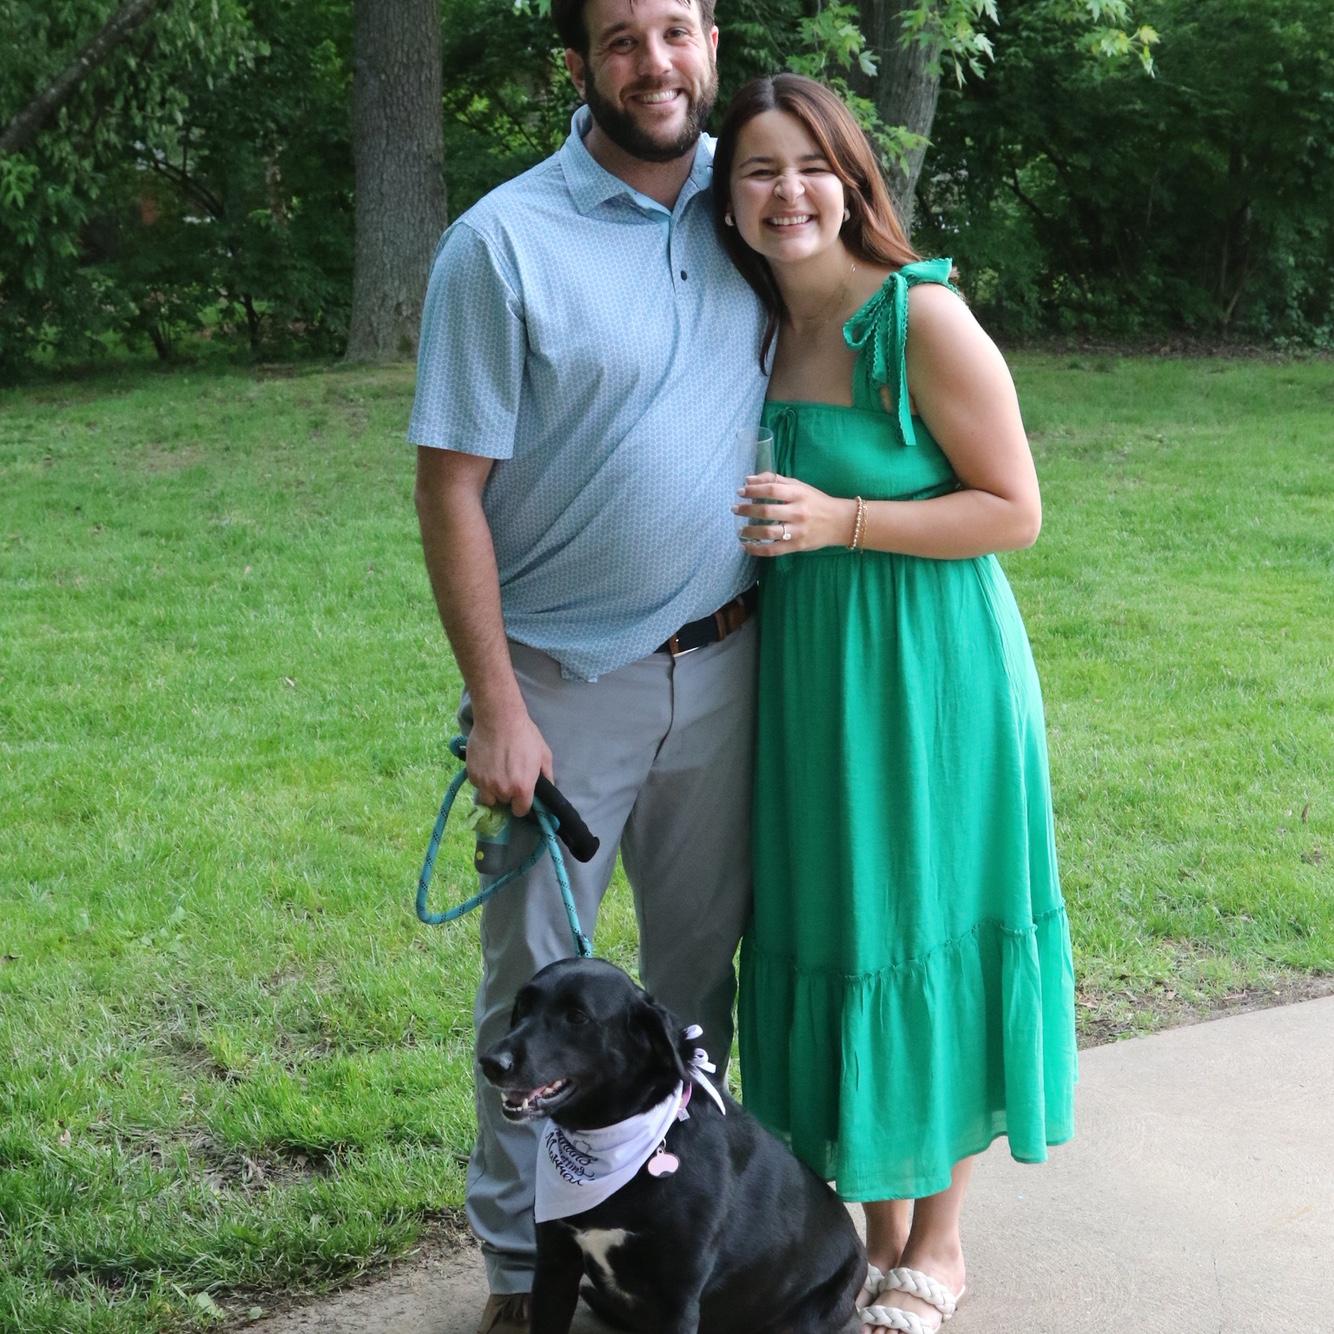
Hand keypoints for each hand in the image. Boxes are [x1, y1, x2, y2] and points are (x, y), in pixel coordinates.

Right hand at [465, 710, 552, 816]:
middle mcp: (503, 790)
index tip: (521, 797)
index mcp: (522, 788)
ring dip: (493, 791)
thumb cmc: (525, 735)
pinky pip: (478, 786)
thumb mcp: (544, 755)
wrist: (499, 718)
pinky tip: (488, 766)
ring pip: (489, 798)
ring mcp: (485, 784)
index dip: (522, 805)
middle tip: (509, 777)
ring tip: (497, 775)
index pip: (520, 811)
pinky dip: (482, 780)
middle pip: (504, 803)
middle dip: (508, 794)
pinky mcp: (472, 775)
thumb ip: (547, 777)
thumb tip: (547, 791)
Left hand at [733, 472, 855, 555]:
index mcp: (798, 494)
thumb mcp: (800, 486)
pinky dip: (757, 549)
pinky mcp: (797, 546)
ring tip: (739, 530)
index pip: (771, 490)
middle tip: (734, 509)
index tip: (740, 492)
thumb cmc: (816, 502)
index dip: (753, 490)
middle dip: (746, 510)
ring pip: (768, 532)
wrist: (841, 522)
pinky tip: (746, 546)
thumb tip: (748, 480)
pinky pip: (773, 550)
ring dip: (749, 531)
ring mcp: (798, 530)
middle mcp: (798, 512)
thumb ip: (775, 481)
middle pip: (767, 510)